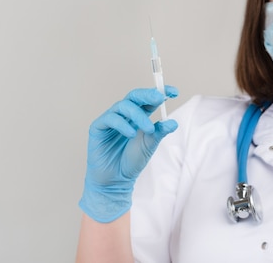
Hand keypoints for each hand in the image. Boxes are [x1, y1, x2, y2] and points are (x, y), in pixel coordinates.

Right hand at [79, 86, 178, 222]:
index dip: (160, 93)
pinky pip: (110, 118)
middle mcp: (124, 114)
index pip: (149, 99)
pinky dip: (122, 124)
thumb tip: (173, 122)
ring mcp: (111, 119)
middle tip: (159, 97)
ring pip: (124, 106)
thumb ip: (159, 132)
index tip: (174, 92)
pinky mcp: (98, 127)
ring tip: (148, 129)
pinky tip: (131, 134)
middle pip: (134, 96)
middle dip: (148, 94)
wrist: (116, 180)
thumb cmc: (132, 161)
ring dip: (138, 115)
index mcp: (138, 116)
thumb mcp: (150, 145)